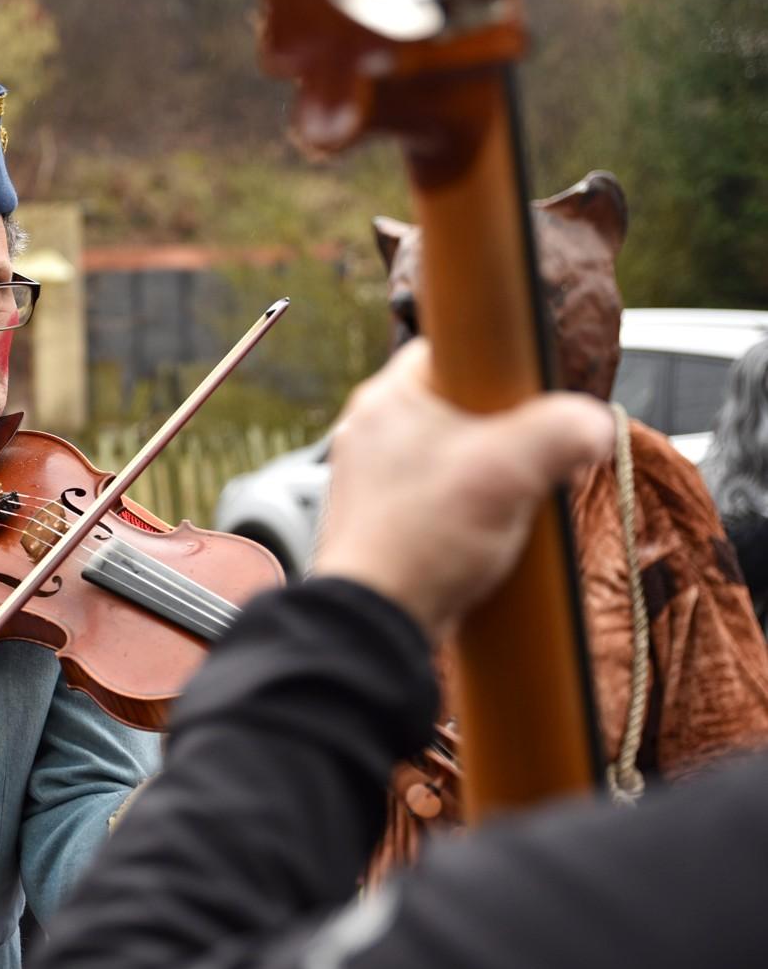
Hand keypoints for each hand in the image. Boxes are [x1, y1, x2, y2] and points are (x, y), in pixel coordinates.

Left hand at [313, 340, 613, 641]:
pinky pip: (443, 496)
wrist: (377, 620)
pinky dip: (472, 510)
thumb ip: (563, 431)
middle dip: (508, 433)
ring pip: (456, 455)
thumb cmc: (420, 540)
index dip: (502, 368)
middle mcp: (373, 432)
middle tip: (530, 459)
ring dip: (494, 477)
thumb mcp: (510, 470)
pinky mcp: (386, 518)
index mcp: (387, 398)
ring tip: (512, 503)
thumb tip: (594, 424)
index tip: (532, 394)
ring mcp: (376, 477)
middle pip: (461, 407)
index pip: (452, 348)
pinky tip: (490, 533)